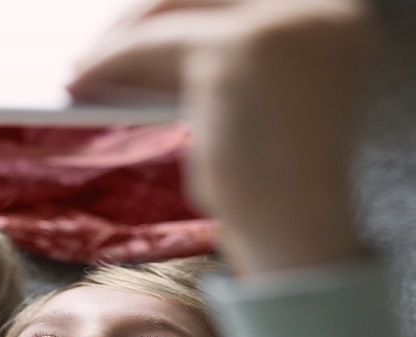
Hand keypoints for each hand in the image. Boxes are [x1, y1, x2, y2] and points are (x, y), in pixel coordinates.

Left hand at [69, 0, 378, 274]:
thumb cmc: (276, 183)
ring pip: (171, 14)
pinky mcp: (236, 49)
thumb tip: (149, 35)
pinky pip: (150, 45)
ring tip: (79, 67)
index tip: (131, 23)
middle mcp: (320, 6)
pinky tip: (80, 82)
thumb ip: (221, 59)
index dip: (177, 7)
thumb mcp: (254, 101)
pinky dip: (109, 62)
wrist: (299, 235)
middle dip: (143, 16)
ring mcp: (282, 21)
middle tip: (97, 43)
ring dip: (118, 40)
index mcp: (336, 12)